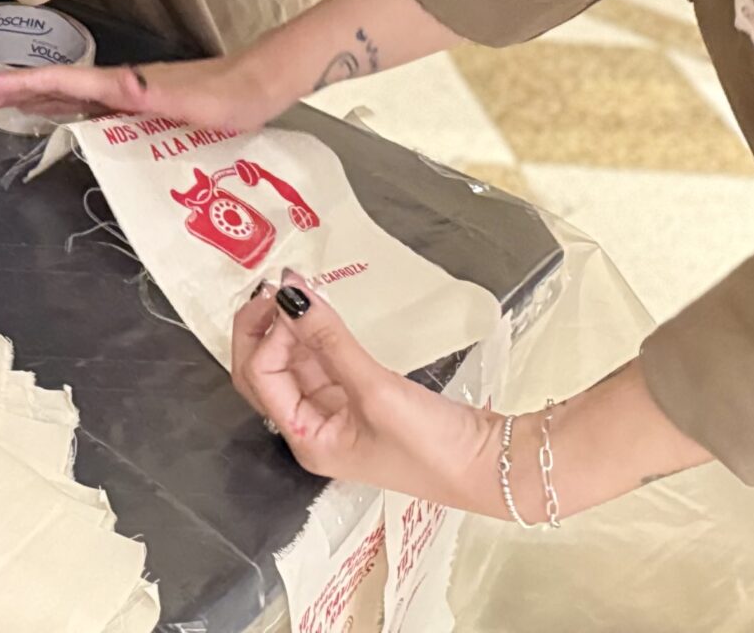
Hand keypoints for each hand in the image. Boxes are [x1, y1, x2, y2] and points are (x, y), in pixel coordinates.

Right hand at [0, 50, 284, 133]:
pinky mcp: (140, 103)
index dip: (21, 86)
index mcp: (126, 86)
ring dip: (32, 98)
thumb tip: (116, 84)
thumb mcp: (195, 102)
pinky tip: (55, 117)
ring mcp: (128, 93)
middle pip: (55, 86)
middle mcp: (121, 87)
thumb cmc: (231, 98)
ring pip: (68, 94)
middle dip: (13, 90)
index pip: (63, 83)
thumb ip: (155, 93)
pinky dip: (60, 107)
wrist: (261, 83)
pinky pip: (87, 104)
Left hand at [232, 268, 501, 513]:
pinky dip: (316, 336)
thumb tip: (289, 295)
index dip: (267, 336)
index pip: (261, 379)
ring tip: (295, 288)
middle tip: (274, 286)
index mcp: (306, 440)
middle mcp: (312, 429)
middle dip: (261, 329)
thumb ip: (329, 341)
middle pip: (264, 372)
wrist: (493, 467)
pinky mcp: (359, 400)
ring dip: (288, 327)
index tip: (287, 300)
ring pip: (292, 364)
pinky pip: (323, 363)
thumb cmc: (433, 446)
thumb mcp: (376, 390)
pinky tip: (318, 311)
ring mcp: (336, 414)